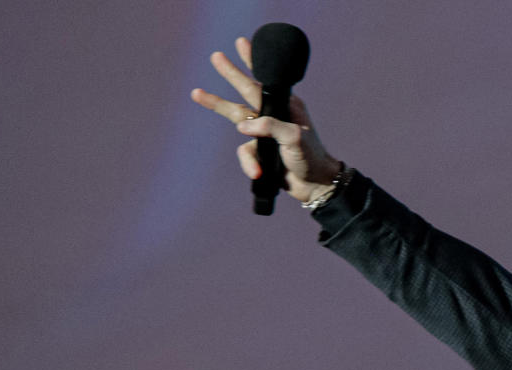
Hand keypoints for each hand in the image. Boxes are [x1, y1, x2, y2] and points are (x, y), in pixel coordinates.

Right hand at [189, 37, 341, 202]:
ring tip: (196, 92)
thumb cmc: (310, 157)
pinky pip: (245, 153)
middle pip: (245, 91)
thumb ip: (271, 126)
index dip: (252, 61)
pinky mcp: (260, 151)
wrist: (315, 185)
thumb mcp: (295, 138)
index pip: (265, 80)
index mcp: (286, 106)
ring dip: (216, 104)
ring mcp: (265, 133)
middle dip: (230, 73)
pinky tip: (257, 172)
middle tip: (216, 56)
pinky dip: (249, 163)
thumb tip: (243, 126)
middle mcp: (273, 115)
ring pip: (236, 117)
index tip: (241, 42)